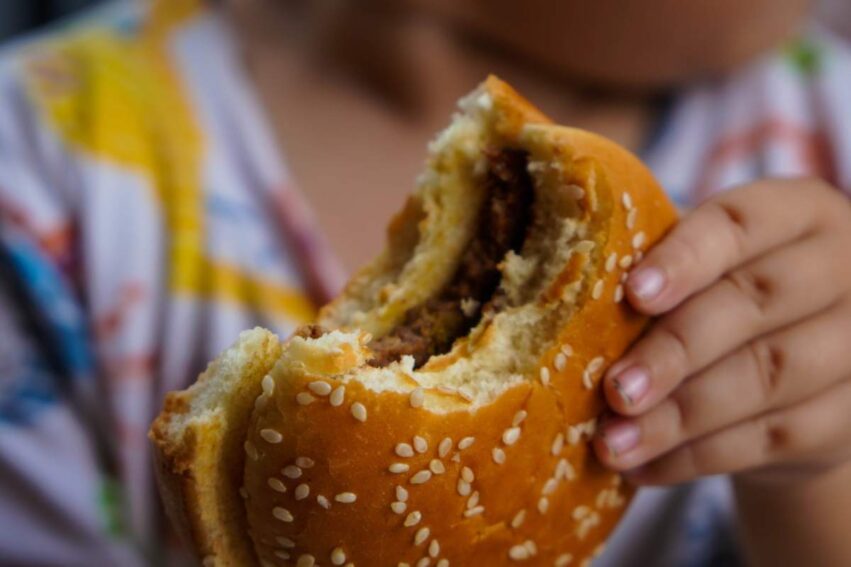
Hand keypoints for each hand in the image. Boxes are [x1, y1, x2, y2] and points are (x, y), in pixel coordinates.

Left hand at [593, 178, 850, 485]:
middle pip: (755, 304)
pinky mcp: (847, 416)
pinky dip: (697, 457)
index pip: (739, 223)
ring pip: (766, 379)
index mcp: (797, 213)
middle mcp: (841, 269)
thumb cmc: (725, 298)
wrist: (799, 376)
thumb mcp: (704, 267)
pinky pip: (771, 439)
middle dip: (675, 351)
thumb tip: (569, 299)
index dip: (685, 260)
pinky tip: (642, 466)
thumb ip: (656, 268)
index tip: (634, 295)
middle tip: (614, 390)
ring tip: (613, 442)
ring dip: (678, 418)